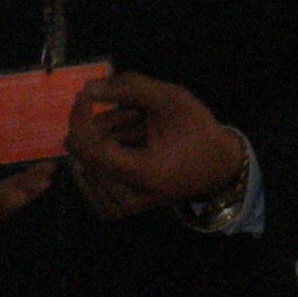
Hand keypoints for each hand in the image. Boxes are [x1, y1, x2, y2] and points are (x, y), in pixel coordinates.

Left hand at [64, 71, 245, 221]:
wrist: (218, 166)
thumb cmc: (199, 132)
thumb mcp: (173, 99)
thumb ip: (131, 88)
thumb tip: (88, 88)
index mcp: (143, 173)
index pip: (89, 148)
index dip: (79, 117)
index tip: (88, 95)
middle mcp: (130, 196)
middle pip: (86, 153)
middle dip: (104, 125)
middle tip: (135, 112)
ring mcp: (125, 206)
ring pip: (86, 165)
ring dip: (105, 140)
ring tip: (136, 129)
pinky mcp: (122, 208)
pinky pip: (92, 184)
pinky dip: (99, 160)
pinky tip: (119, 147)